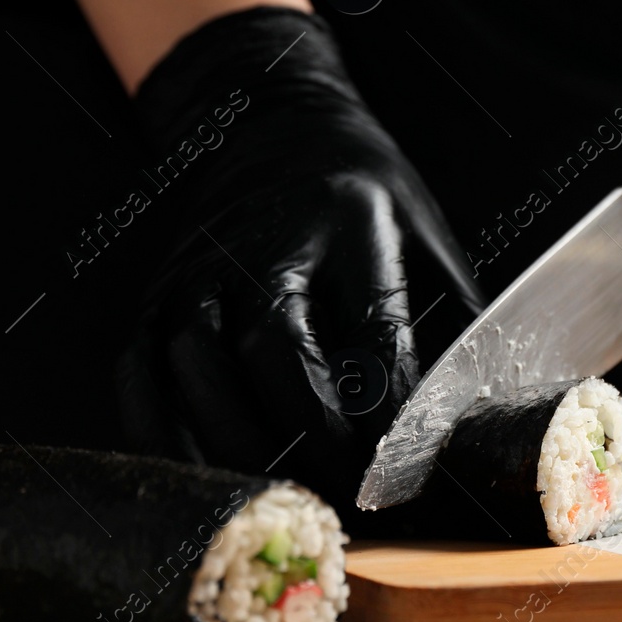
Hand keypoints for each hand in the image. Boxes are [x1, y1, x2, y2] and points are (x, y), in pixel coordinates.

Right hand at [117, 7, 481, 496]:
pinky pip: (138, 371)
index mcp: (351, 217)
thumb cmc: (364, 193)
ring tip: (282, 496)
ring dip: (238, 442)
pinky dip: (159, 433)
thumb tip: (483, 414)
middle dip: (314, 436)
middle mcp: (264, 236)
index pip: (371, 326)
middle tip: (348, 498)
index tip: (408, 472)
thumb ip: (451, 314)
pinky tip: (199, 478)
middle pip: (275, 345)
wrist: (274, 123)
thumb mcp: (424, 230)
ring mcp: (198, 263)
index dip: (389, 409)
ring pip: (197, 361)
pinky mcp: (155, 291)